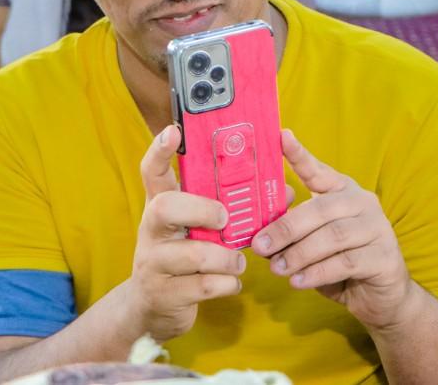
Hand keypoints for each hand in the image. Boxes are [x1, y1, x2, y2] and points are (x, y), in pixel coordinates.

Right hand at [126, 125, 246, 341]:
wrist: (152, 306)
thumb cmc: (184, 256)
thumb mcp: (197, 228)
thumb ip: (232, 207)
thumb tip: (286, 191)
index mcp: (160, 206)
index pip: (152, 171)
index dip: (160, 150)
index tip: (173, 130)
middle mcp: (151, 230)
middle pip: (166, 207)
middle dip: (203, 210)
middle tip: (226, 218)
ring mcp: (154, 262)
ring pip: (192, 254)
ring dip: (226, 258)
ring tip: (238, 262)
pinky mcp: (165, 293)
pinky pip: (203, 286)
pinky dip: (227, 284)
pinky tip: (232, 283)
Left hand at [251, 129, 414, 331]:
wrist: (382, 296)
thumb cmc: (340, 262)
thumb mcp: (312, 242)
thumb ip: (292, 231)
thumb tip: (260, 230)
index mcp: (342, 191)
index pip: (318, 170)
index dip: (299, 154)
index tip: (281, 136)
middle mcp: (362, 202)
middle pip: (320, 209)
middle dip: (286, 228)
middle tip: (260, 245)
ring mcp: (377, 228)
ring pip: (332, 237)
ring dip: (299, 254)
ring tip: (278, 269)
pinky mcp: (384, 257)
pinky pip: (345, 263)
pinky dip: (317, 273)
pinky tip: (298, 281)